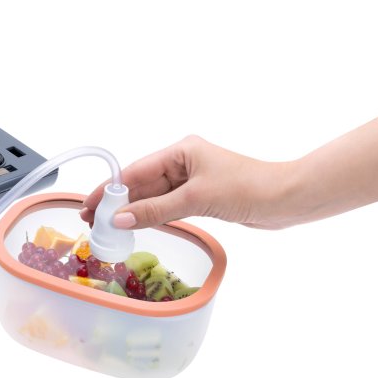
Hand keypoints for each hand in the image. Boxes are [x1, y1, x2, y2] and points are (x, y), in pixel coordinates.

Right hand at [79, 135, 297, 229]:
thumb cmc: (247, 188)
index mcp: (181, 151)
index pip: (135, 171)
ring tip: (108, 226)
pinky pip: (168, 206)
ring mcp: (193, 180)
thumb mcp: (196, 199)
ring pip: (154, 197)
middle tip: (91, 219)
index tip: (89, 204)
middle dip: (117, 202)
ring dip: (133, 211)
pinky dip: (152, 215)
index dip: (110, 189)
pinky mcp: (202, 196)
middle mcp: (184, 162)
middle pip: (142, 183)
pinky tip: (136, 225)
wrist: (288, 199)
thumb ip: (155, 210)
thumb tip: (120, 219)